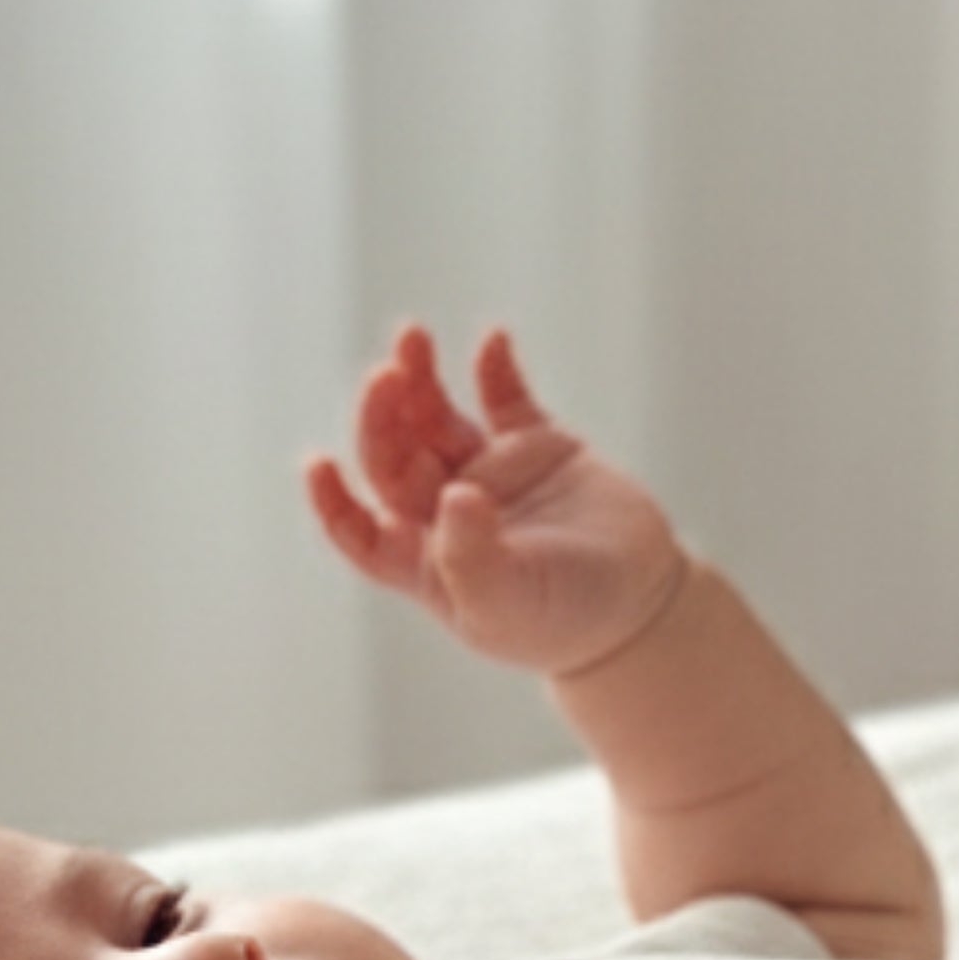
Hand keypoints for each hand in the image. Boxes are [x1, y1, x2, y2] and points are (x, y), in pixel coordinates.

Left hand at [307, 325, 686, 679]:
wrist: (640, 605)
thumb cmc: (567, 621)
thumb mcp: (512, 603)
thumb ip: (474, 557)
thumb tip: (453, 493)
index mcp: (427, 561)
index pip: (361, 530)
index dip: (334, 501)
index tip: (318, 464)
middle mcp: (447, 513)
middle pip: (394, 457)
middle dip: (382, 417)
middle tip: (386, 376)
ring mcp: (490, 475)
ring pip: (435, 418)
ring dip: (419, 379)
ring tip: (411, 338)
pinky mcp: (535, 447)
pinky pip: (505, 398)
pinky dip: (495, 368)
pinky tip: (492, 341)